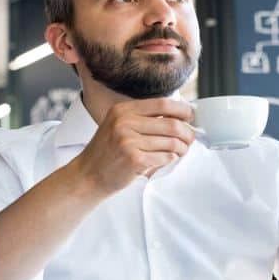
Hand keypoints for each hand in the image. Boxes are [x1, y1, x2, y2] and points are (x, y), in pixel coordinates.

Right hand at [72, 98, 194, 193]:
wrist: (87, 175)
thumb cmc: (106, 153)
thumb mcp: (118, 126)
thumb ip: (142, 119)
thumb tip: (177, 116)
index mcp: (122, 110)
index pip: (162, 104)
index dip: (181, 109)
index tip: (190, 115)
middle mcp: (124, 122)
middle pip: (171, 124)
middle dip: (187, 132)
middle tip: (191, 138)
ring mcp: (128, 141)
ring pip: (171, 142)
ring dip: (182, 148)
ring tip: (182, 151)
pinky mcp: (134, 159)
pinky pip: (164, 157)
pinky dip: (170, 159)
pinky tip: (167, 159)